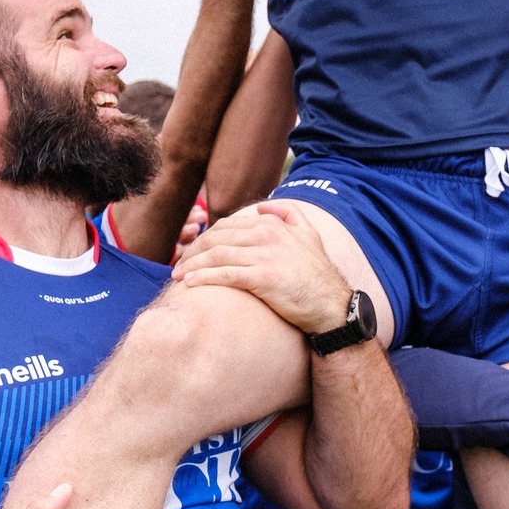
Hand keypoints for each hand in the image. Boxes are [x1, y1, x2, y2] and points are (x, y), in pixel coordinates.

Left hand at [172, 202, 351, 335]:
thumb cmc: (317, 274)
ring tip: (177, 275)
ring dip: (192, 265)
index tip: (192, 252)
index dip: (204, 238)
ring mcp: (265, 256)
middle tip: (178, 264)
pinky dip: (203, 277)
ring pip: (217, 255)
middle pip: (217, 239)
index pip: (227, 226)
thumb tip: (263, 204)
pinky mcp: (263, 278)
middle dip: (193, 251)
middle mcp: (267, 235)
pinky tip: (190, 283)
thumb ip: (289, 214)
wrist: (331, 304)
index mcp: (272, 224)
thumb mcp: (309, 235)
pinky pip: (225, 275)